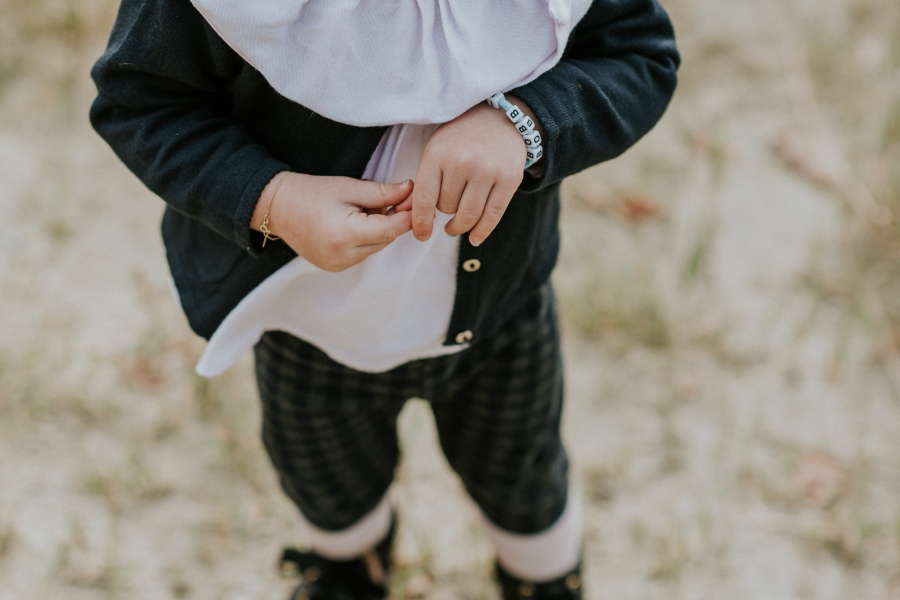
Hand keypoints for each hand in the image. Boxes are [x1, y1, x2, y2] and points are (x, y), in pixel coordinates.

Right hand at [251, 172, 413, 271]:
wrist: (278, 207)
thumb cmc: (312, 192)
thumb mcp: (349, 187)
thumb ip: (383, 193)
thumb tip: (411, 191)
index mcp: (346, 234)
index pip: (392, 229)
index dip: (408, 214)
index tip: (416, 198)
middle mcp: (343, 256)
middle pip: (386, 239)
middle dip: (394, 219)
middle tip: (392, 197)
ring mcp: (338, 265)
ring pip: (377, 247)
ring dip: (380, 229)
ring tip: (365, 207)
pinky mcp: (335, 267)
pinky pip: (363, 253)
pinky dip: (367, 238)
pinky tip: (355, 221)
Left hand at [410, 95, 541, 245]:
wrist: (499, 118)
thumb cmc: (461, 138)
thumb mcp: (437, 149)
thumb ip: (426, 181)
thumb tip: (420, 222)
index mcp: (438, 153)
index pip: (424, 199)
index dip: (420, 223)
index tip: (421, 235)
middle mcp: (462, 162)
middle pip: (447, 208)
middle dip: (445, 211)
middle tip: (449, 203)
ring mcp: (488, 171)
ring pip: (468, 215)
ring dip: (460, 225)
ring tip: (456, 226)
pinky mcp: (509, 179)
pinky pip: (493, 215)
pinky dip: (482, 231)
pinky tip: (474, 238)